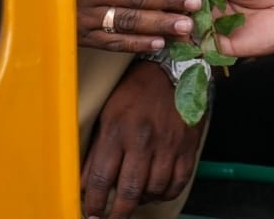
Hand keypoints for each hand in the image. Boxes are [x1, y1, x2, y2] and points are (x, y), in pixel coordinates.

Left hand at [81, 60, 206, 218]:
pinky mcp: (187, 146)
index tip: (91, 215)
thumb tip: (86, 183)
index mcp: (117, 130)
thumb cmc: (135, 90)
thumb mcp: (107, 114)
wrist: (172, 69)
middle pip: (128, 191)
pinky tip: (156, 190)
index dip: (93, 204)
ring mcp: (168, 144)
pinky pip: (178, 182)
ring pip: (154, 190)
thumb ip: (97, 150)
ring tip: (134, 199)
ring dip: (142, 201)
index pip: (100, 179)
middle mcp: (142, 140)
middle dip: (116, 214)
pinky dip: (166, 193)